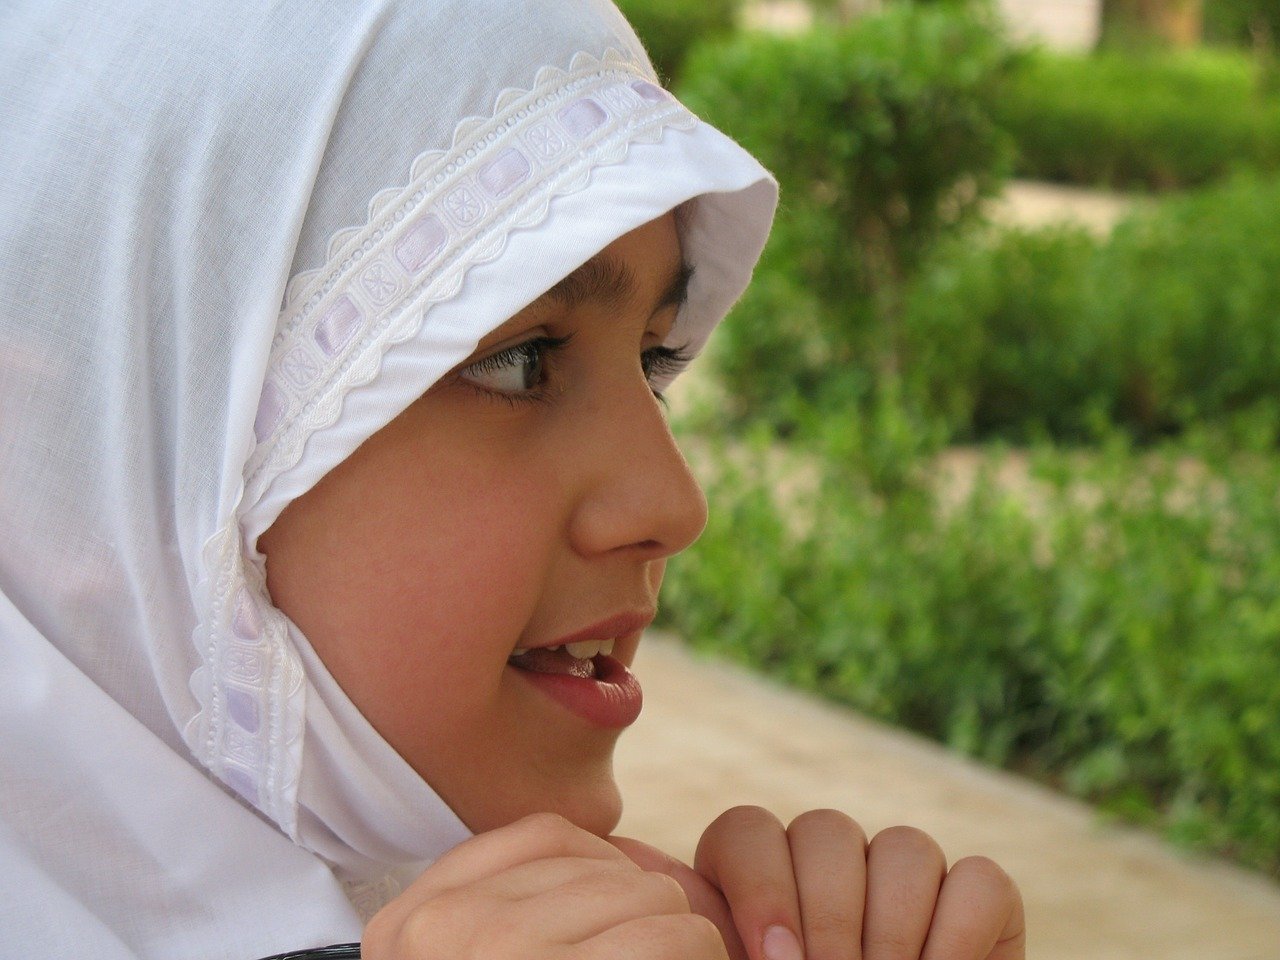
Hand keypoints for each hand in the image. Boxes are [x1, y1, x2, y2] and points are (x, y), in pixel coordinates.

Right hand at [362, 812, 728, 959]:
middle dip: (644, 923)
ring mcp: (496, 950)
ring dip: (679, 949)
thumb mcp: (481, 945)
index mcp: (408, 922)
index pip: (542, 836)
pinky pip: (675, 935)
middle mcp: (441, 930)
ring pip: (654, 900)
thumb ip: (520, 901)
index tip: (610, 932)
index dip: (602, 876)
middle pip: (605, 869)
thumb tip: (614, 858)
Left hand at [612, 807, 1024, 959]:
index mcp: (756, 880)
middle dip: (829, 915)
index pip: (747, 830)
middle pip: (822, 831)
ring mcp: (904, 876)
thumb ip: (689, 930)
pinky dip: (957, 932)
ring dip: (890, 927)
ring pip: (902, 843)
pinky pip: (975, 877)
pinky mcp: (978, 900)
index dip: (762, 887)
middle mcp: (828, 864)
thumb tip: (626, 863)